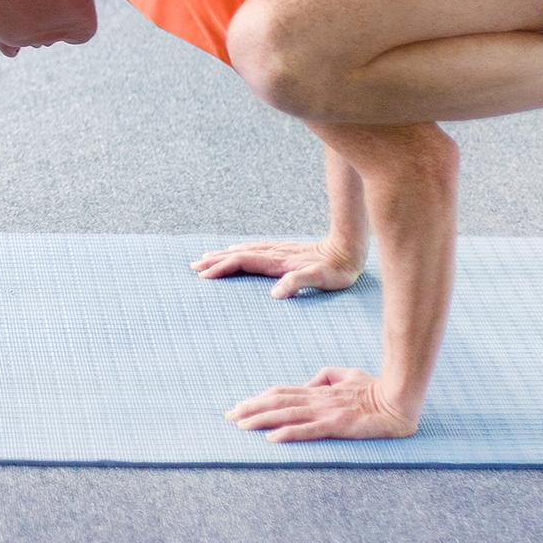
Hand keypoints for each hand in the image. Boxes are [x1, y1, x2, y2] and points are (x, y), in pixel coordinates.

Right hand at [191, 239, 362, 298]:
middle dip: (215, 261)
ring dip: (223, 255)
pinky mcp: (284, 252)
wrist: (349, 248)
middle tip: (193, 267)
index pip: (242, 262)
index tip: (204, 276)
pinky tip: (235, 252)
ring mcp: (278, 251)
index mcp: (277, 262)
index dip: (222, 268)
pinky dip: (238, 252)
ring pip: (244, 251)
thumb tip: (274, 294)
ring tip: (206, 258)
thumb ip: (298, 283)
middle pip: (237, 255)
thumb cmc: (337, 269)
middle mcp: (274, 254)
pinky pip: (253, 250)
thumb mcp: (321, 279)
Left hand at [226, 367, 419, 441]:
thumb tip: (308, 384)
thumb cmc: (374, 387)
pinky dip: (288, 433)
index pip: (281, 393)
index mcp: (317, 389)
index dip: (258, 399)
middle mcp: (317, 399)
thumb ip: (325, 377)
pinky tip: (272, 438)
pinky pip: (308, 430)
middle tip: (228, 417)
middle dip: (250, 409)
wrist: (398, 398)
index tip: (239, 406)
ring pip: (287, 414)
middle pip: (277, 402)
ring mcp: (326, 412)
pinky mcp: (338, 425)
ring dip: (261, 420)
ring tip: (241, 425)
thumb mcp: (345, 375)